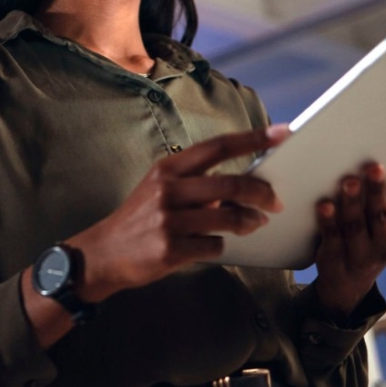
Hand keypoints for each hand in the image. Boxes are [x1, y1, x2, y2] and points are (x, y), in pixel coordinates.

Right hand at [69, 125, 289, 303]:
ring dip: (249, 222)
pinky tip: (211, 245)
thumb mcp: (159, 190)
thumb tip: (239, 189)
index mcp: (168, 169)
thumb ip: (196, 185)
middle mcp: (168, 190)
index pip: (217, 147)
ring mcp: (169, 220)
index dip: (252, 139)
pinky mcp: (171, 249)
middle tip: (276, 201)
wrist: (103, 253)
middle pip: (231, 183)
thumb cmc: (139, 219)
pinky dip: (220, 246)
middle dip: (262, 193)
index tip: (281, 133)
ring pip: (229, 217)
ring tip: (254, 224)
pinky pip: (215, 246)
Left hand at [313, 144, 385, 318]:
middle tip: (374, 167)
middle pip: (383, 214)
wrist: (348, 283)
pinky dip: (328, 222)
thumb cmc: (373, 238)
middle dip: (378, 190)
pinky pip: (332, 238)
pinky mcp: (336, 259)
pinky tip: (324, 206)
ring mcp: (362, 254)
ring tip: (348, 182)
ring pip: (356, 226)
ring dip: (353, 204)